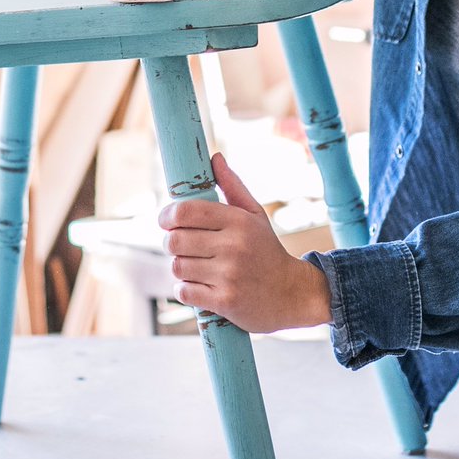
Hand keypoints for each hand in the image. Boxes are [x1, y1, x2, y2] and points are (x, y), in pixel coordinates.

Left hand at [159, 152, 332, 332]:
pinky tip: (199, 286)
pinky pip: (184, 291)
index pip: (186, 211)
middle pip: (175, 240)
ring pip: (178, 267)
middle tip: (181, 245)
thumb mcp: (255, 215)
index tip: (166, 221)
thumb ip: (232, 186)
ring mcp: (229, 275)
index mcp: (238, 221)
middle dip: (171, 243)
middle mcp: (233, 246)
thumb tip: (214, 157)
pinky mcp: (225, 301)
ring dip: (181, 267)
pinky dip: (186, 289)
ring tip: (195, 267)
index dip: (167, 215)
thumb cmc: (267, 250)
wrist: (292, 294)